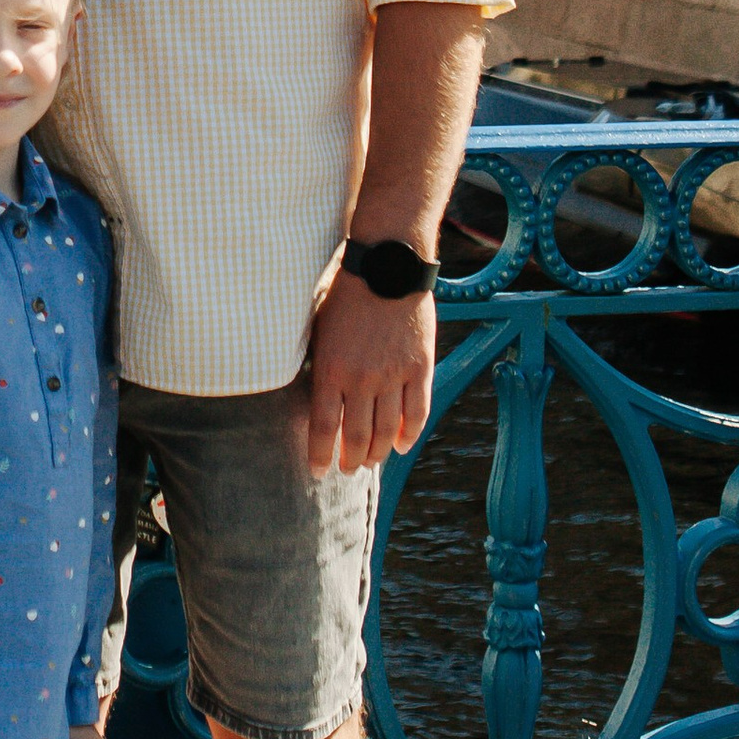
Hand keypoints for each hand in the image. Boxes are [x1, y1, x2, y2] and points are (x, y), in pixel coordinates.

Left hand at [307, 264, 434, 474]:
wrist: (387, 266)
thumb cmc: (345, 296)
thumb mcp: (320, 331)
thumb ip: (321, 368)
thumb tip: (319, 403)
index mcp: (331, 370)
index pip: (322, 428)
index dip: (320, 456)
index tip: (318, 472)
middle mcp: (361, 379)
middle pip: (356, 437)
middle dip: (350, 460)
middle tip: (348, 469)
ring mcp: (394, 376)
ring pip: (385, 431)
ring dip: (377, 452)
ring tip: (370, 461)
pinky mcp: (420, 368)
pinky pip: (416, 413)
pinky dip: (409, 434)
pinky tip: (400, 445)